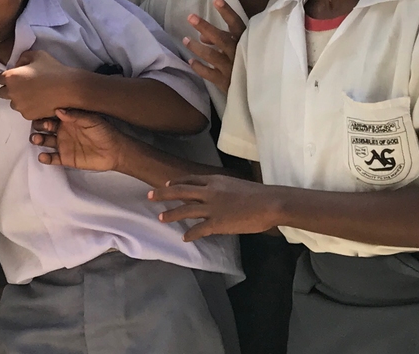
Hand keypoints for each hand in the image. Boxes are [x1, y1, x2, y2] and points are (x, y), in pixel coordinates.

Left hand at [0, 50, 84, 120]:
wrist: (68, 88)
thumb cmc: (52, 69)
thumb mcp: (36, 55)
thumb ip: (22, 58)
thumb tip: (17, 65)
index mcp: (10, 77)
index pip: (0, 79)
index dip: (9, 77)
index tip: (18, 77)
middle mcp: (11, 93)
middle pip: (3, 93)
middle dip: (10, 89)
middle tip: (24, 86)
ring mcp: (19, 106)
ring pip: (13, 103)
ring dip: (19, 99)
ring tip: (33, 94)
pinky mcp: (28, 115)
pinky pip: (23, 111)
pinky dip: (28, 107)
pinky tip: (39, 101)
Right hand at [31, 108, 127, 171]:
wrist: (114, 151)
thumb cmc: (104, 132)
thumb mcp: (91, 120)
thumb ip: (75, 116)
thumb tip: (59, 110)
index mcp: (68, 120)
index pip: (51, 115)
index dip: (43, 114)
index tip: (39, 113)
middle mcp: (62, 131)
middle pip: (44, 128)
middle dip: (38, 127)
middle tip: (39, 126)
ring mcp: (63, 145)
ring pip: (45, 142)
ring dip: (38, 140)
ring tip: (36, 139)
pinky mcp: (65, 158)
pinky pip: (52, 158)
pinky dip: (45, 158)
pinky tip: (43, 156)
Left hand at [151, 174, 283, 241]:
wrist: (270, 203)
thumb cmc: (259, 194)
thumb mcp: (236, 185)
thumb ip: (223, 189)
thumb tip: (218, 195)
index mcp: (215, 180)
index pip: (190, 179)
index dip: (176, 182)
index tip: (166, 184)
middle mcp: (210, 192)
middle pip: (180, 191)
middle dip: (162, 194)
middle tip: (148, 195)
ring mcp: (212, 208)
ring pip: (185, 210)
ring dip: (171, 214)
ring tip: (160, 218)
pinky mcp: (218, 223)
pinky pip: (199, 229)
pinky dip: (191, 234)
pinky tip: (185, 238)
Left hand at [182, 0, 244, 94]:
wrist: (259, 91)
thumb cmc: (248, 63)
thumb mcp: (240, 48)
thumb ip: (222, 40)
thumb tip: (202, 36)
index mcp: (246, 42)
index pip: (237, 25)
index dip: (227, 13)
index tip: (217, 0)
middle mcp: (239, 54)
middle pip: (221, 39)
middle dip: (206, 27)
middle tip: (191, 17)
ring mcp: (232, 69)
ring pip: (212, 56)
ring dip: (197, 48)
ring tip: (185, 39)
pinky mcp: (226, 82)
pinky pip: (209, 74)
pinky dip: (199, 68)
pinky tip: (190, 61)